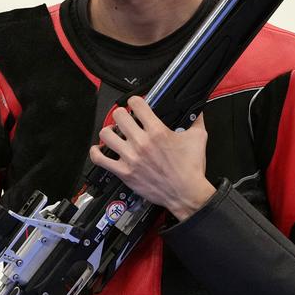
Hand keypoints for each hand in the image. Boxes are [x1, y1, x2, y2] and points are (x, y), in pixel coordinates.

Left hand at [89, 96, 215, 220]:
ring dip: (109, 131)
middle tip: (125, 119)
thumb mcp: (198, 138)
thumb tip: (197, 110)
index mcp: (157, 132)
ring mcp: (131, 157)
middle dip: (122, 114)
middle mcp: (141, 143)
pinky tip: (99, 149)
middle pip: (119, 116)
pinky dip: (96, 152)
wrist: (186, 194)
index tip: (135, 104)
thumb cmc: (190, 170)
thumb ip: (196, 120)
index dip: (135, 101)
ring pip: (106, 135)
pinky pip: (100, 159)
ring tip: (114, 133)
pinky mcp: (124, 172)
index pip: (136, 104)